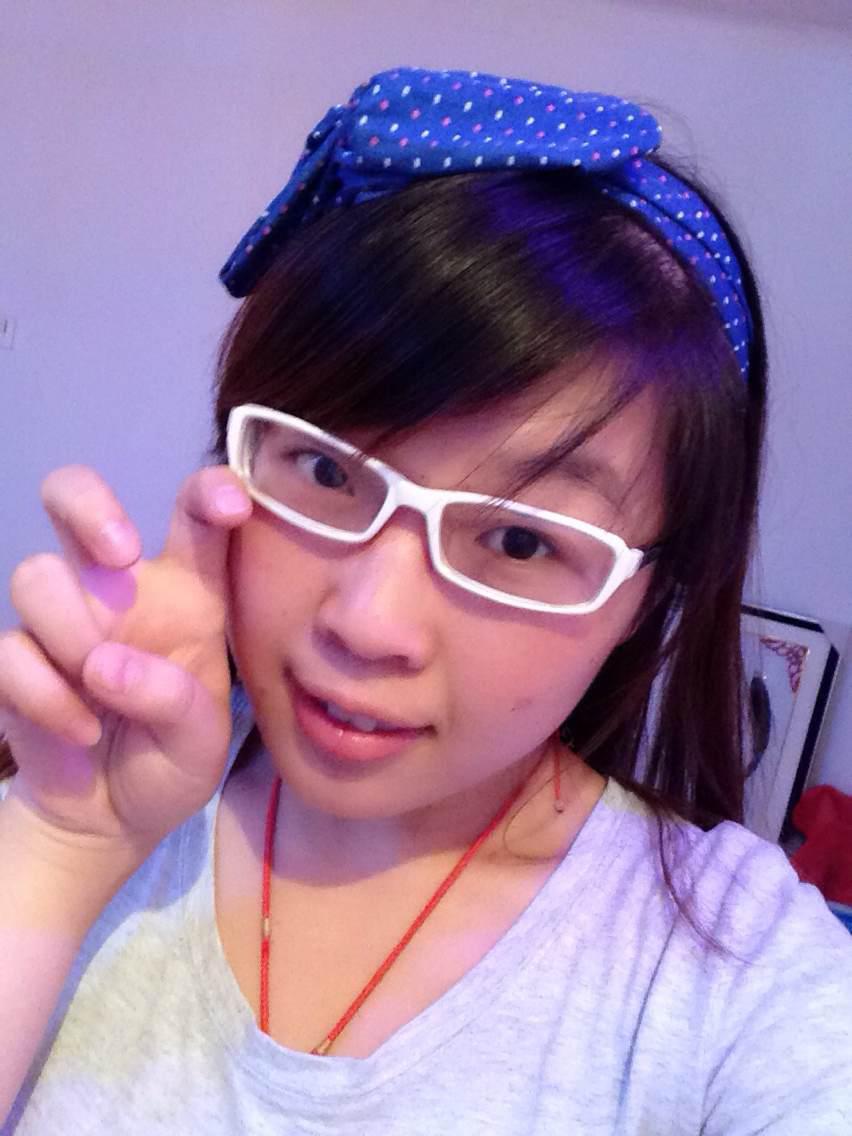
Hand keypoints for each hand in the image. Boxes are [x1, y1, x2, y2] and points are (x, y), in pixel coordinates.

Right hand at [0, 464, 251, 860]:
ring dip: (70, 631)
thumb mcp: (200, 743)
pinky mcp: (16, 659)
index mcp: (185, 592)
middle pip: (73, 495)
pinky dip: (46, 697)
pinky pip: (11, 652)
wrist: (111, 817)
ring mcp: (60, 618)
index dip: (209, 492)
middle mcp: (119, 590)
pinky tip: (79, 730)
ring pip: (37, 574)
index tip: (228, 503)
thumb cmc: (171, 759)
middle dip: (88, 506)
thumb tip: (107, 665)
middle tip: (120, 556)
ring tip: (99, 687)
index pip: (194, 518)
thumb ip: (175, 702)